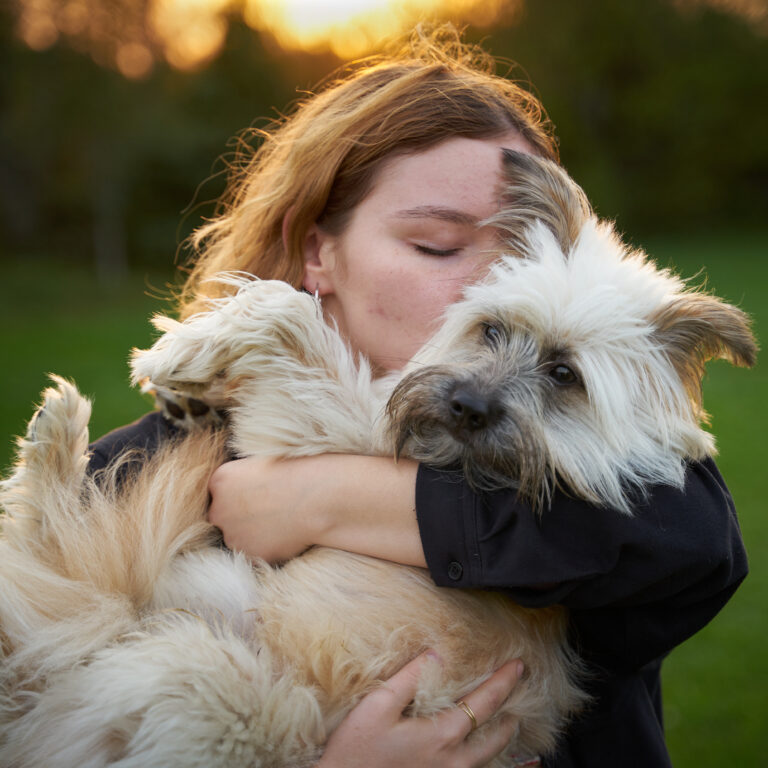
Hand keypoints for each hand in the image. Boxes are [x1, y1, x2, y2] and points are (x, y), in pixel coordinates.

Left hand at [207, 454, 425, 565]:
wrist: (319, 495)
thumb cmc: (299, 470)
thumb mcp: (263, 460)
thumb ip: (244, 474)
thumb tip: (243, 483)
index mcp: (221, 480)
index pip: (218, 490)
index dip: (237, 492)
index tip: (257, 492)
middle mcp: (219, 509)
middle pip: (222, 515)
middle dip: (238, 514)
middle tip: (268, 508)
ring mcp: (234, 536)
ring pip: (237, 536)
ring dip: (252, 532)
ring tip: (280, 520)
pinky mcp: (252, 555)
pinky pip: (255, 551)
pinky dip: (267, 546)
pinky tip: (286, 533)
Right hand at [317, 652, 523, 767]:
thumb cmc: (356, 750)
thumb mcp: (379, 705)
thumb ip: (410, 679)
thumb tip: (438, 655)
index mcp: (441, 735)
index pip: (484, 702)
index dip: (503, 682)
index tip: (518, 665)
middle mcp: (453, 761)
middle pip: (495, 736)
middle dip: (511, 712)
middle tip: (520, 692)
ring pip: (488, 759)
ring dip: (502, 738)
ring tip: (510, 721)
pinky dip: (487, 760)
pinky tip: (483, 752)